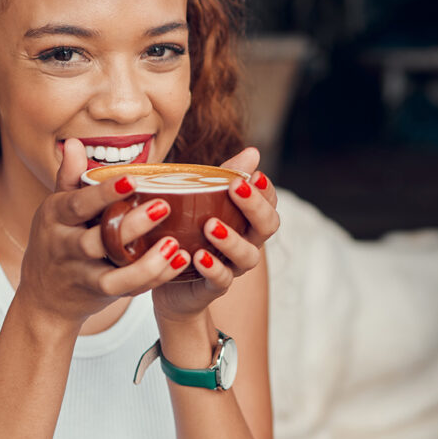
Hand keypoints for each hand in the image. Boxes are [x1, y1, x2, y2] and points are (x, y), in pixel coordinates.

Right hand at [17, 139, 189, 326]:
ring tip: (174, 245)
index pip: (78, 204)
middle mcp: (65, 247)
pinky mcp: (98, 294)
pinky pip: (126, 289)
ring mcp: (81, 274)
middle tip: (164, 206)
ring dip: (145, 263)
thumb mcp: (55, 209)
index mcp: (55, 217)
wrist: (43, 296)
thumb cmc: (57, 241)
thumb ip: (69, 177)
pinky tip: (177, 262)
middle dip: (129, 226)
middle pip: (95, 241)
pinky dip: (153, 278)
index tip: (132, 180)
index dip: (103, 193)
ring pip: (112, 275)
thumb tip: (74, 142)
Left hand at [152, 147, 280, 320]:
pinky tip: (199, 257)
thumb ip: (223, 177)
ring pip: (247, 256)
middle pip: (267, 226)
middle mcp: (247, 243)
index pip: (269, 202)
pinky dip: (213, 268)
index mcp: (246, 221)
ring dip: (232, 240)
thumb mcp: (200, 201)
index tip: (255, 174)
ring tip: (210, 225)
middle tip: (236, 188)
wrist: (168, 280)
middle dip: (255, 207)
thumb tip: (253, 152)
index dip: (266, 190)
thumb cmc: (188, 233)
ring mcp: (233, 266)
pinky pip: (221, 280)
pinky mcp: (213, 286)